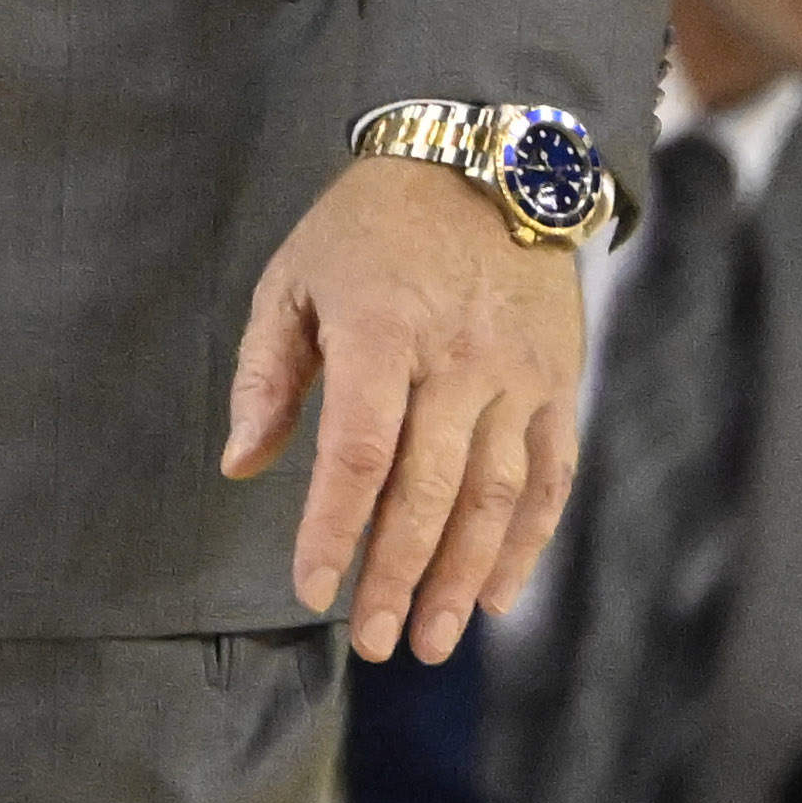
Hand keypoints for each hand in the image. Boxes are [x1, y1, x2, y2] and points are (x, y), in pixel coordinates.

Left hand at [226, 150, 585, 656]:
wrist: (482, 160)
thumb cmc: (368, 227)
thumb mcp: (295, 278)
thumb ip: (266, 374)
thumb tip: (241, 464)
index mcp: (381, 331)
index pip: (359, 452)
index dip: (335, 527)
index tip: (311, 588)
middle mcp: (456, 360)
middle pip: (428, 490)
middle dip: (399, 576)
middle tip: (375, 641)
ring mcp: (517, 374)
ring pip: (493, 495)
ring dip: (463, 576)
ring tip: (433, 640)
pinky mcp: (559, 381)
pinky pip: (549, 475)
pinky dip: (527, 541)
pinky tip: (497, 594)